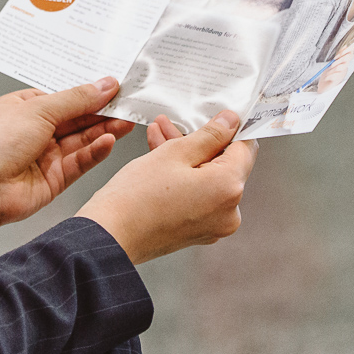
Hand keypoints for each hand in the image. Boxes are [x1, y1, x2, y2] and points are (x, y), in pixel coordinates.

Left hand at [0, 79, 134, 245]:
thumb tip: (104, 85)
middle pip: (78, 119)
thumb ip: (77, 99)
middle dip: (103, 112)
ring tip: (128, 121)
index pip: (67, 97)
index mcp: (27, 107)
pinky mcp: (55, 179)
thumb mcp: (39, 109)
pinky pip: (81, 162)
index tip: (116, 87)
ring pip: (83, 140)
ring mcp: (47, 156)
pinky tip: (109, 142)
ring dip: (105, 131)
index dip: (91, 92)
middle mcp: (37, 131)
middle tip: (130, 104)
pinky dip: (95, 152)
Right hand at [77, 110, 255, 263]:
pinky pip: (197, 195)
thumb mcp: (175, 153)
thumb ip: (209, 135)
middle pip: (223, 164)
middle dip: (199, 140)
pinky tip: (160, 156)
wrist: (108, 236)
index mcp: (229, 189)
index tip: (217, 116)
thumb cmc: (136, 197)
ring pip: (207, 178)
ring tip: (159, 134)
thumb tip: (231, 122)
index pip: (246, 148)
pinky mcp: (196, 231)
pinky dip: (183, 177)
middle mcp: (228, 211)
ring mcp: (213, 224)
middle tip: (175, 123)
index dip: (231, 128)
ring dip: (186, 156)